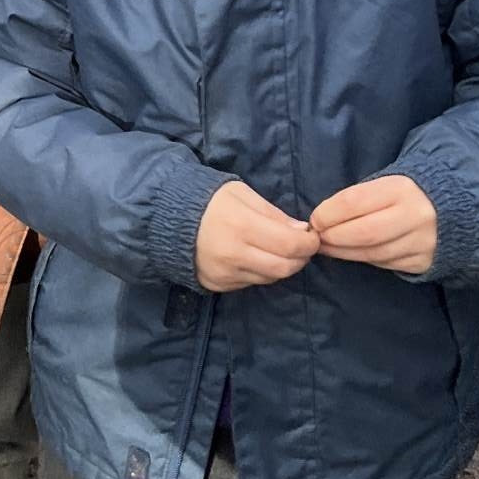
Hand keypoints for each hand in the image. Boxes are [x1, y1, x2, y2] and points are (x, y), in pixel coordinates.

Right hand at [195, 180, 319, 291]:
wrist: (166, 218)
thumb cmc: (208, 200)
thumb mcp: (241, 194)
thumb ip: (273, 213)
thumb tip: (301, 231)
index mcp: (241, 225)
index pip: (290, 245)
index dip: (309, 243)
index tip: (312, 236)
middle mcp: (234, 254)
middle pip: (284, 267)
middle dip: (300, 258)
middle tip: (301, 247)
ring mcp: (225, 273)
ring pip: (270, 278)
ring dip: (281, 265)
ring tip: (276, 249)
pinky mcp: (218, 284)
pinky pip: (251, 282)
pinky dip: (260, 271)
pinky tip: (253, 257)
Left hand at [310, 176, 436, 273]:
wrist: (457, 208)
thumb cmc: (408, 192)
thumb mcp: (387, 183)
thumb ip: (358, 198)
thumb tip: (322, 219)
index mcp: (401, 189)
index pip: (353, 202)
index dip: (328, 214)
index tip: (315, 220)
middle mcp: (415, 216)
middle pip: (363, 233)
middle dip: (333, 237)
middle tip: (318, 238)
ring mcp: (422, 242)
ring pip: (373, 253)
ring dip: (344, 252)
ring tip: (328, 248)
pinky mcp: (425, 261)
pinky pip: (386, 263)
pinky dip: (365, 259)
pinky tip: (354, 253)